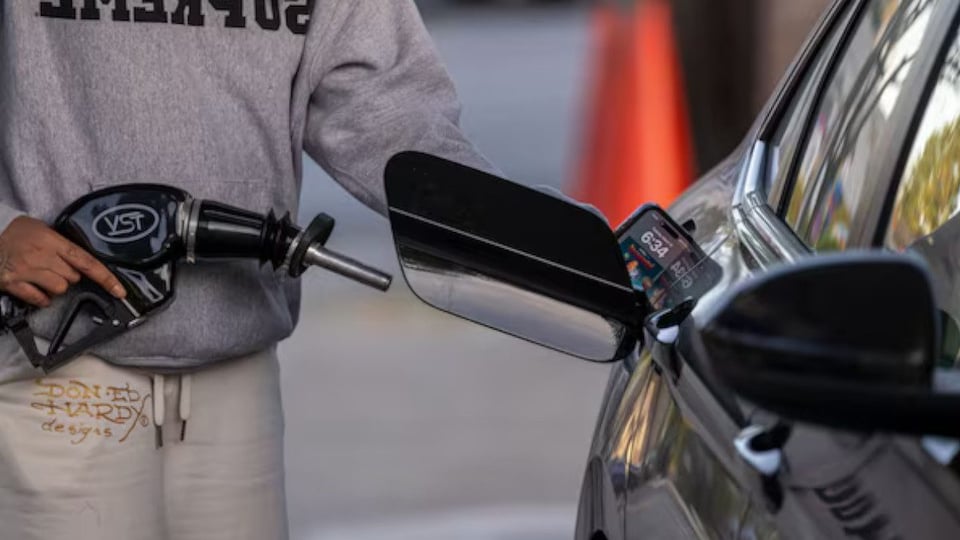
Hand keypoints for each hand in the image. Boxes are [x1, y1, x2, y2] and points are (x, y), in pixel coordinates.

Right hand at [0, 216, 125, 307]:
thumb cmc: (14, 232)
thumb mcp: (41, 229)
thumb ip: (62, 244)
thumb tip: (82, 261)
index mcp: (52, 240)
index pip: (86, 261)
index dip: (106, 278)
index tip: (119, 291)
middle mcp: (42, 255)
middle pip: (73, 278)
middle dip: (69, 275)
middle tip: (54, 266)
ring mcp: (27, 270)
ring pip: (60, 289)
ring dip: (55, 287)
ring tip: (43, 276)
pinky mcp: (13, 282)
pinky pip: (39, 299)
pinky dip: (41, 298)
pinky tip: (35, 288)